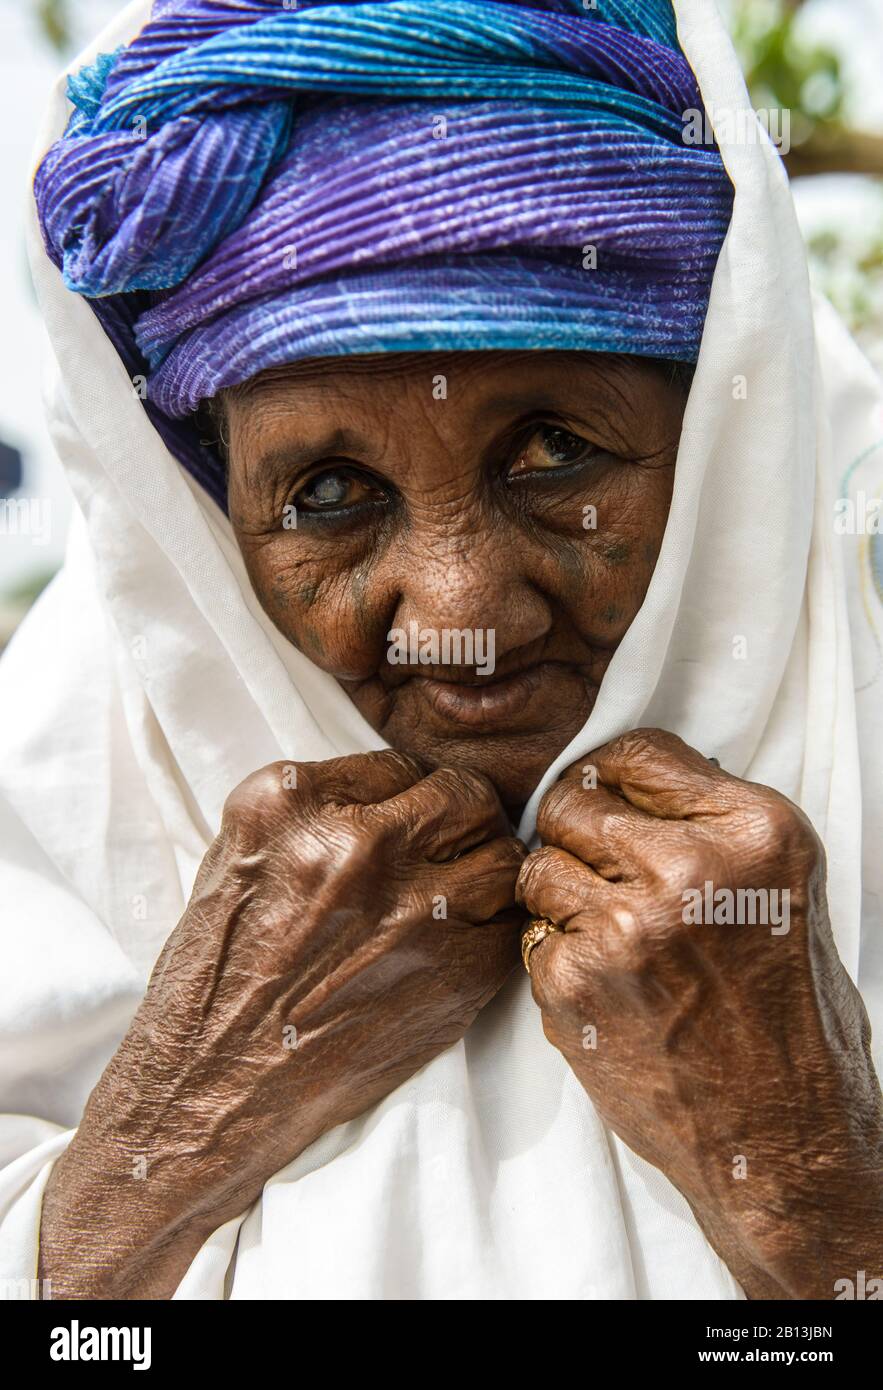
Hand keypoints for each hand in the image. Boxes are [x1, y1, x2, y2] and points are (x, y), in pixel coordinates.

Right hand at [39, 750, 523, 1297]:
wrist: (212, 1081)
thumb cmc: (219, 973)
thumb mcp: (239, 855)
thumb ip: (314, 810)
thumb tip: (397, 791)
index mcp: (291, 803)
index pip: (401, 765)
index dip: (415, 794)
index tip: (414, 819)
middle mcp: (354, 846)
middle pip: (465, 797)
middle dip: (466, 820)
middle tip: (453, 849)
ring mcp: (410, 910)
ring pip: (502, 858)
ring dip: (489, 874)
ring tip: (461, 897)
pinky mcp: (451, 973)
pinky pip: (510, 927)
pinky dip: (496, 931)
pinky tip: (460, 944)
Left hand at [516, 728, 882, 1298]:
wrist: (782, 1139)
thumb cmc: (786, 1016)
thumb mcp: (781, 890)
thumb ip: (708, 827)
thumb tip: (620, 780)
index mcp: (754, 833)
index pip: (636, 752)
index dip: (612, 778)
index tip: (609, 802)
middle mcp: (690, 869)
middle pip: (574, 799)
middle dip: (575, 830)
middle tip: (597, 869)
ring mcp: (627, 927)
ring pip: (539, 864)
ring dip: (558, 894)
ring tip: (606, 933)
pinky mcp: (577, 982)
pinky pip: (532, 935)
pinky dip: (555, 957)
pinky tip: (604, 987)